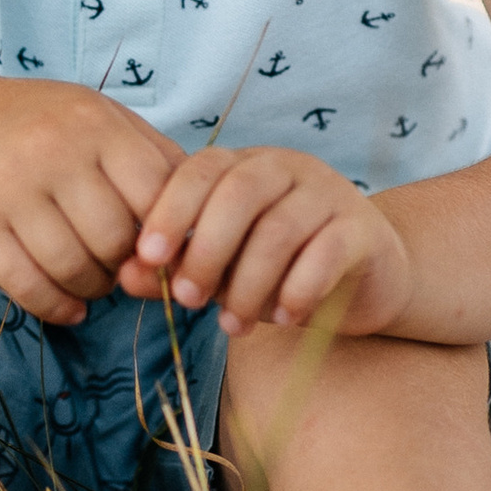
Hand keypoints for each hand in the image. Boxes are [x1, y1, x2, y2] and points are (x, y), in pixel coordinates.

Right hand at [0, 75, 183, 326]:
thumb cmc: (48, 125)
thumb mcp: (105, 120)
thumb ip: (156, 161)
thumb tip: (199, 230)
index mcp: (96, 124)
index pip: (155, 196)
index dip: (169, 238)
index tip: (164, 253)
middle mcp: (53, 150)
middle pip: (115, 239)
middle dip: (126, 267)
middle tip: (122, 271)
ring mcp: (11, 186)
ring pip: (73, 267)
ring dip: (93, 290)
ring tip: (94, 283)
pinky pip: (25, 283)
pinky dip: (55, 307)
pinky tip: (68, 309)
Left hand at [119, 147, 411, 339]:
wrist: (364, 278)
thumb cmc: (280, 269)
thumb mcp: (222, 269)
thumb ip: (177, 269)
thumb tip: (126, 278)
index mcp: (245, 166)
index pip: (202, 169)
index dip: (170, 210)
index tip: (146, 257)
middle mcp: (288, 168)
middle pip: (239, 192)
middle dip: (206, 249)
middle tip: (187, 299)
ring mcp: (329, 194)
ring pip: (279, 229)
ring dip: (248, 283)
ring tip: (233, 325)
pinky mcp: (362, 229)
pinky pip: (325, 254)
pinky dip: (297, 290)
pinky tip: (284, 318)